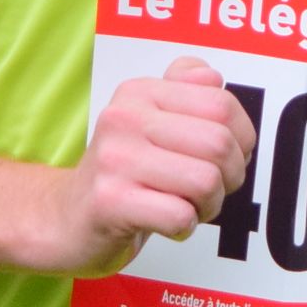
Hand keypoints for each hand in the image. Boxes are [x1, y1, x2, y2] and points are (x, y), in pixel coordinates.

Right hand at [32, 56, 255, 275]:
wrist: (66, 219)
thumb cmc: (124, 173)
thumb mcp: (151, 120)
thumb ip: (186, 90)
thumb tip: (213, 78)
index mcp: (140, 92)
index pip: (222, 104)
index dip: (240, 139)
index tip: (223, 159)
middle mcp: (124, 118)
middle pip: (219, 144)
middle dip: (229, 176)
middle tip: (209, 190)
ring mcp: (115, 159)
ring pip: (205, 181)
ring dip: (209, 205)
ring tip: (187, 207)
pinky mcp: (110, 202)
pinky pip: (180, 215)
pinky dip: (185, 227)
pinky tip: (166, 224)